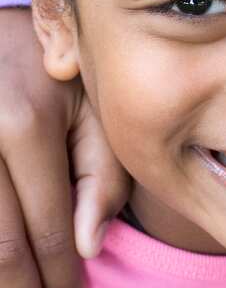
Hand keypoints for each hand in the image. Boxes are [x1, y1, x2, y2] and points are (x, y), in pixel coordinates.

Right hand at [0, 8, 128, 287]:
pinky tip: (2, 262)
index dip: (59, 275)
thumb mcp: (93, 108)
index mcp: (22, 126)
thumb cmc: (51, 73)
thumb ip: (102, 174)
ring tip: (23, 284)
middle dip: (23, 286)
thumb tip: (87, 246)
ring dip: (1, 272)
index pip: (46, 227)